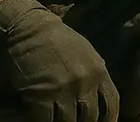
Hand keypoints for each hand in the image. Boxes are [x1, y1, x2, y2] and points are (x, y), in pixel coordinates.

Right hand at [0, 0, 118, 121]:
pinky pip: (46, 120)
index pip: (111, 104)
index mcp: (98, 71)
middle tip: (76, 120)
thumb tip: (100, 97)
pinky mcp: (41, 95)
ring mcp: (63, 89)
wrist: (27, 26)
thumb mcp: (85, 52)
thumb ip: (95, 74)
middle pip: (90, 117)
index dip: (109, 120)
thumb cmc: (55, 38)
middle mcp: (84, 82)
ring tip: (58, 118)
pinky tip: (41, 119)